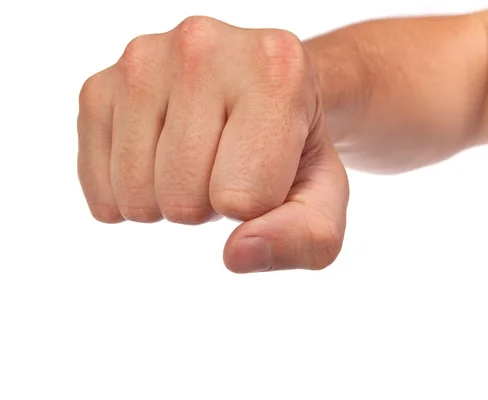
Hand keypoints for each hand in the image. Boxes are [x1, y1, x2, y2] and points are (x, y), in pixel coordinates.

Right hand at [77, 16, 348, 272]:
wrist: (259, 97)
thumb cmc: (293, 151)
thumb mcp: (324, 199)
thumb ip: (304, 237)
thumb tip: (236, 254)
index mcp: (277, 70)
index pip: (243, 197)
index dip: (256, 206)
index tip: (266, 169)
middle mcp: (204, 47)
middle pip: (184, 199)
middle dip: (209, 205)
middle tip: (227, 165)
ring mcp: (143, 61)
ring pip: (137, 196)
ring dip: (169, 200)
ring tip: (196, 159)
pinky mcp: (100, 86)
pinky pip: (100, 186)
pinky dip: (129, 196)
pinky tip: (158, 160)